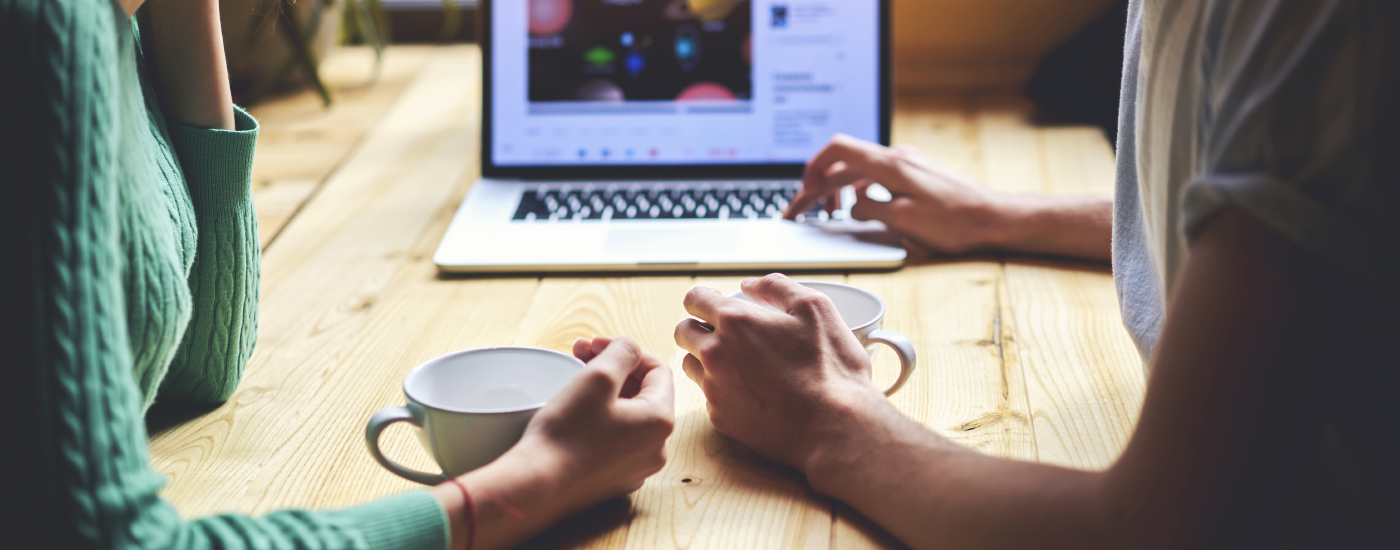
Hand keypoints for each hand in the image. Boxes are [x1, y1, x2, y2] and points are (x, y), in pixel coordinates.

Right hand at [507, 337, 674, 513]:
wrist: (537, 486)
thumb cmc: (567, 433)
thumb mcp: (598, 377)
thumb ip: (623, 352)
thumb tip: (630, 348)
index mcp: (661, 421)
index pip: (657, 370)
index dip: (626, 351)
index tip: (595, 344)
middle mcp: (656, 448)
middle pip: (643, 393)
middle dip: (613, 368)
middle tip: (581, 355)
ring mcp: (636, 467)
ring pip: (628, 416)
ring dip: (605, 392)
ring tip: (574, 379)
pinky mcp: (614, 479)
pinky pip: (615, 439)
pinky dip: (600, 419)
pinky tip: (576, 412)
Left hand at [673, 274, 887, 471]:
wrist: (835, 427)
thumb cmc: (830, 368)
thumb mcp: (815, 309)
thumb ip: (777, 287)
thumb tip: (749, 285)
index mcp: (735, 321)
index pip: (694, 299)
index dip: (706, 299)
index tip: (718, 306)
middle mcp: (715, 354)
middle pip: (684, 332)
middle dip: (700, 327)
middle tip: (728, 334)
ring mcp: (715, 388)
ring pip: (690, 364)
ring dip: (705, 359)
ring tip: (738, 363)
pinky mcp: (720, 417)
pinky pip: (708, 396)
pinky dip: (721, 390)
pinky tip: (750, 392)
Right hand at [786, 134, 1004, 253]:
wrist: (994, 217)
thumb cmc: (956, 221)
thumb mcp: (904, 221)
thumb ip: (871, 210)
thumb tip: (852, 208)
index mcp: (890, 165)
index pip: (837, 150)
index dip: (813, 167)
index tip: (803, 190)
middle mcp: (897, 158)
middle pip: (844, 163)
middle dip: (818, 186)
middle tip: (800, 211)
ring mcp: (907, 164)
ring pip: (859, 170)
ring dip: (838, 188)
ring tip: (829, 211)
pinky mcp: (915, 174)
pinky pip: (877, 176)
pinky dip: (859, 189)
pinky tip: (861, 207)